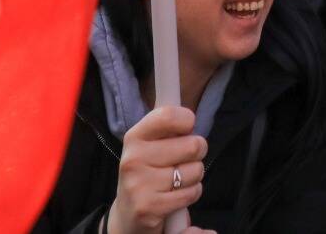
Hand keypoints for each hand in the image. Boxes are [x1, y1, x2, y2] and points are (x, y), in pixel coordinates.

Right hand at [108, 105, 206, 232]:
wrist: (128, 213)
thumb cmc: (148, 171)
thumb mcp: (150, 144)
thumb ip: (168, 125)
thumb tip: (189, 113)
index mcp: (134, 137)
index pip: (168, 116)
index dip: (187, 120)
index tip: (187, 128)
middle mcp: (133, 159)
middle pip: (192, 145)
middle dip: (197, 153)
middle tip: (184, 159)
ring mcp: (139, 185)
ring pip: (195, 170)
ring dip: (195, 176)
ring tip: (179, 179)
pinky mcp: (149, 207)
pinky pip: (191, 192)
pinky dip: (192, 193)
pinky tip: (177, 195)